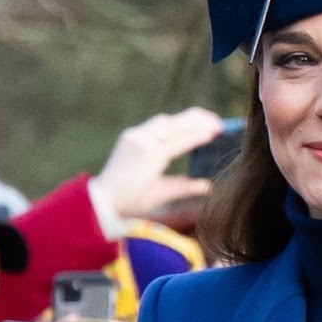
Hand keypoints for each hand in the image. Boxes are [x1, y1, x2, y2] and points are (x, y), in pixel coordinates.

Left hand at [92, 108, 223, 217]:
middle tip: (217, 122)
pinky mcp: (131, 135)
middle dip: (197, 120)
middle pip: (174, 123)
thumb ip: (185, 187)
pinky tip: (183, 128)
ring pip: (165, 121)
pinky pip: (155, 125)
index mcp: (152, 157)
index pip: (181, 140)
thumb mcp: (161, 195)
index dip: (199, 135)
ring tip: (204, 122)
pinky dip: (171, 125)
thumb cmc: (133, 202)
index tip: (217, 132)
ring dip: (185, 120)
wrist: (104, 198)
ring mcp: (135, 135)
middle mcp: (143, 141)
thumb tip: (208, 185)